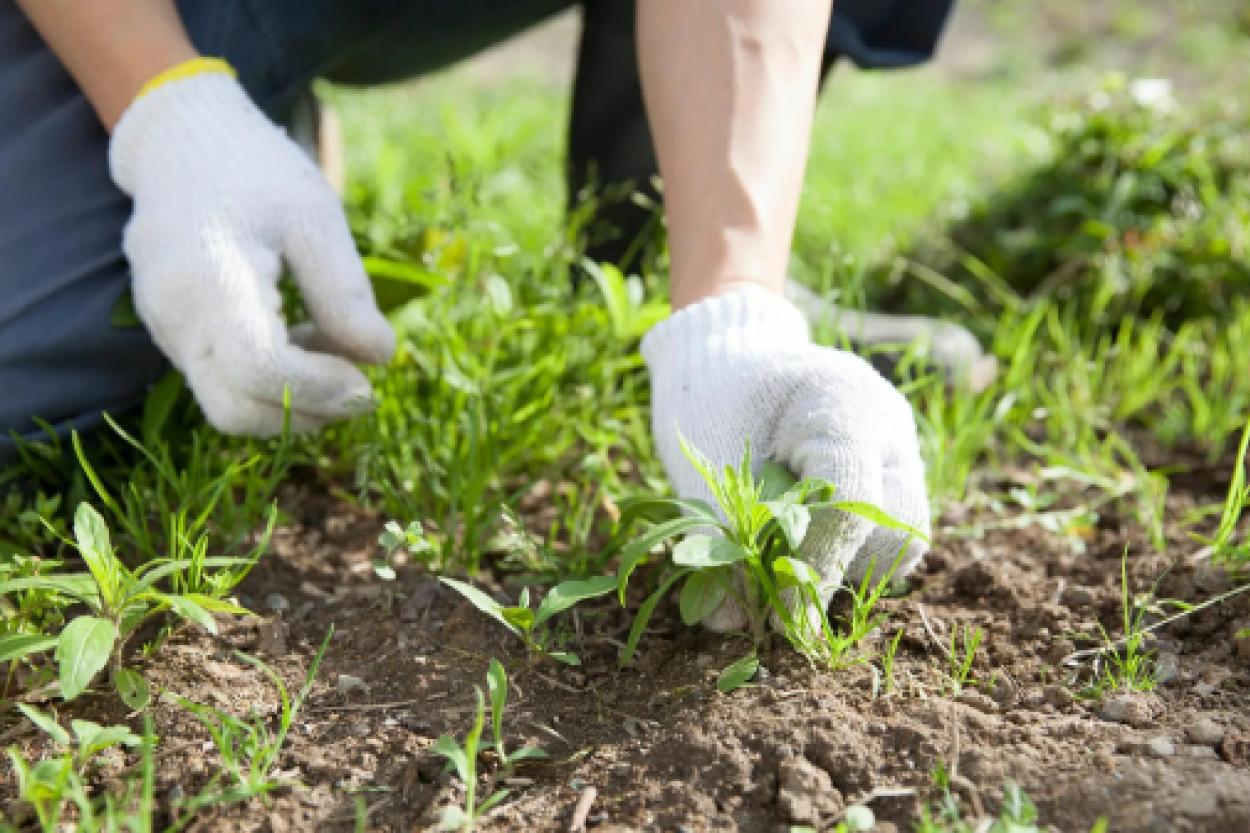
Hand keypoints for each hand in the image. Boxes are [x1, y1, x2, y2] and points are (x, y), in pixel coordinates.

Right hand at [109, 71, 394, 434]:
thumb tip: (379, 359)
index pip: (263, 370)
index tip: (368, 382)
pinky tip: (299, 336)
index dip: (321, 389)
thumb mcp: (316, 217)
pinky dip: (267, 382)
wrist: (181, 145)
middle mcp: (176, 316)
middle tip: (359, 384)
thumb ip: (345, 293)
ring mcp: (164, 330)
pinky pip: (220, 382)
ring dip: (290, 399)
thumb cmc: (256, 172)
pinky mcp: (169, 335)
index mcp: (211, 279)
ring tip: (330, 346)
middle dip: (306, 410)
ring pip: (228, 405)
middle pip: (237, 410)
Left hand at [642, 285, 929, 630]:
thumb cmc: (710, 397)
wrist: (729, 361)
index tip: (778, 614)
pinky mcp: (893, 475)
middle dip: (838, 570)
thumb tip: (729, 626)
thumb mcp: (705, 460)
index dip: (817, 563)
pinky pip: (889, 536)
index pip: (851, 498)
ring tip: (783, 567)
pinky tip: (799, 553)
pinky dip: (845, 557)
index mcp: (843, 401)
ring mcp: (898, 450)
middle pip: (896, 527)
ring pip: (901, 541)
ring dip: (845, 570)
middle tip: (776, 590)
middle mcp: (888, 426)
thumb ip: (720, 536)